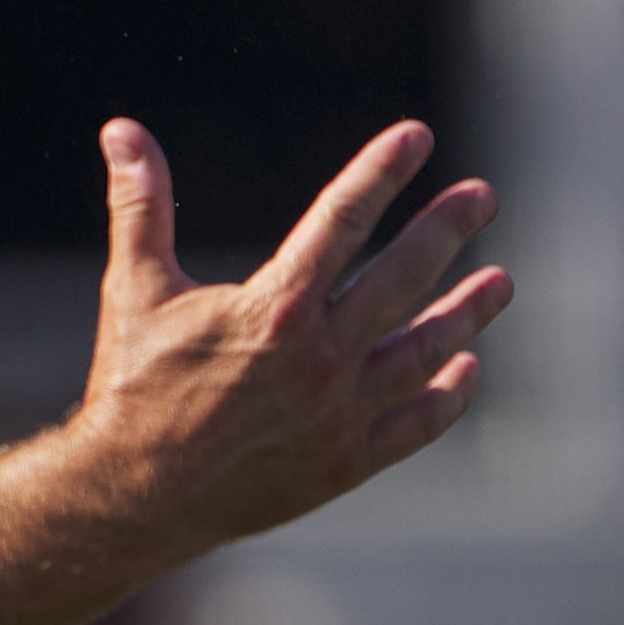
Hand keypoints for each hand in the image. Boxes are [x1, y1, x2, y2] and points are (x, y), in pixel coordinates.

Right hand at [69, 118, 510, 558]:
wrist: (134, 496)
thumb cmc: (131, 386)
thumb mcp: (135, 287)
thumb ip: (139, 204)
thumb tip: (121, 128)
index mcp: (274, 307)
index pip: (343, 220)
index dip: (381, 171)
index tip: (417, 136)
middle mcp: (319, 356)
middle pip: (402, 277)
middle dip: (446, 230)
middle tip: (483, 197)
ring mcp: (339, 413)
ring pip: (423, 350)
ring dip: (467, 313)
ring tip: (502, 281)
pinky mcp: (344, 463)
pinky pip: (414, 425)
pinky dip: (447, 395)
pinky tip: (467, 367)